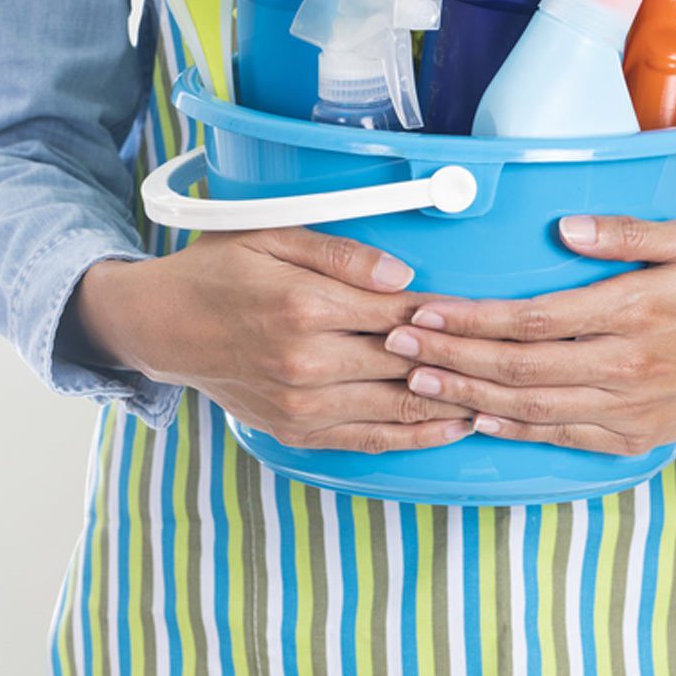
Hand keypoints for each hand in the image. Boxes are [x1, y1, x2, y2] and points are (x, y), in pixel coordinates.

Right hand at [72, 229, 474, 452]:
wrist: (161, 326)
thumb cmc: (219, 272)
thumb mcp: (273, 236)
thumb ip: (343, 255)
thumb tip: (403, 277)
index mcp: (305, 307)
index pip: (402, 313)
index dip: (452, 315)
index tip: (489, 314)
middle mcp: (306, 362)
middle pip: (408, 363)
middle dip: (464, 360)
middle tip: (513, 356)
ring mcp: (302, 405)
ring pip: (398, 408)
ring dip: (454, 403)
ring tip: (503, 394)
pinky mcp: (297, 432)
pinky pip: (371, 439)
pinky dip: (418, 436)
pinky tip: (455, 427)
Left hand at [383, 216, 675, 454]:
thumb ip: (626, 233)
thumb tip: (566, 229)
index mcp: (634, 311)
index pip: (534, 320)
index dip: (473, 319)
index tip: (426, 310)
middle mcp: (625, 365)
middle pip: (519, 368)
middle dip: (451, 357)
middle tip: (396, 345)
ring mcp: (629, 408)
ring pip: (532, 408)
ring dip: (469, 396)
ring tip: (417, 382)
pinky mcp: (633, 436)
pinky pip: (564, 435)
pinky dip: (515, 429)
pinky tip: (476, 416)